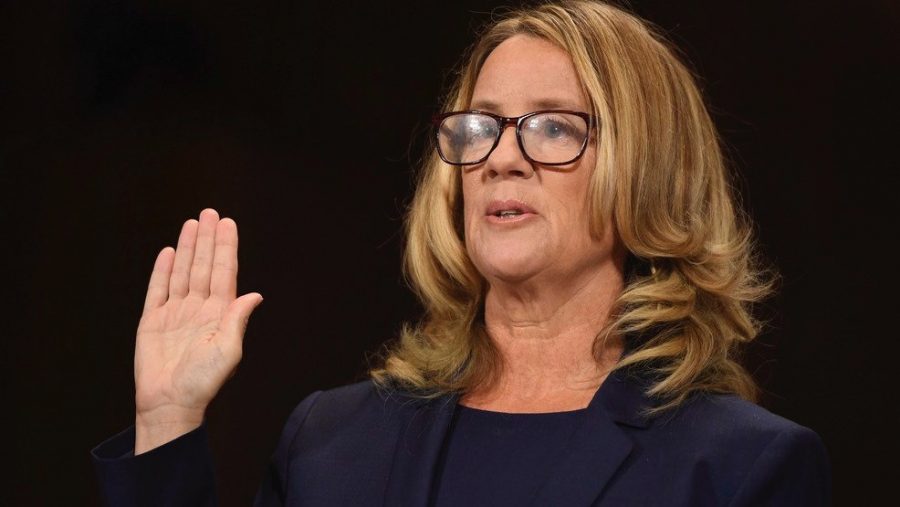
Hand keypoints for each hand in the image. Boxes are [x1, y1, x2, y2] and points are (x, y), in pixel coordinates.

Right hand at [133, 208, 262, 452]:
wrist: (170, 403)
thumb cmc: (203, 383)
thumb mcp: (228, 351)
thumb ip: (238, 320)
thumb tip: (255, 295)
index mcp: (219, 314)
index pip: (224, 273)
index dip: (226, 248)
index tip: (228, 224)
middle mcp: (199, 309)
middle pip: (203, 266)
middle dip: (207, 239)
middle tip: (210, 213)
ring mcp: (175, 313)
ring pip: (182, 272)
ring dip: (188, 248)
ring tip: (192, 223)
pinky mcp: (152, 321)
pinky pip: (157, 290)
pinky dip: (162, 271)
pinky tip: (168, 252)